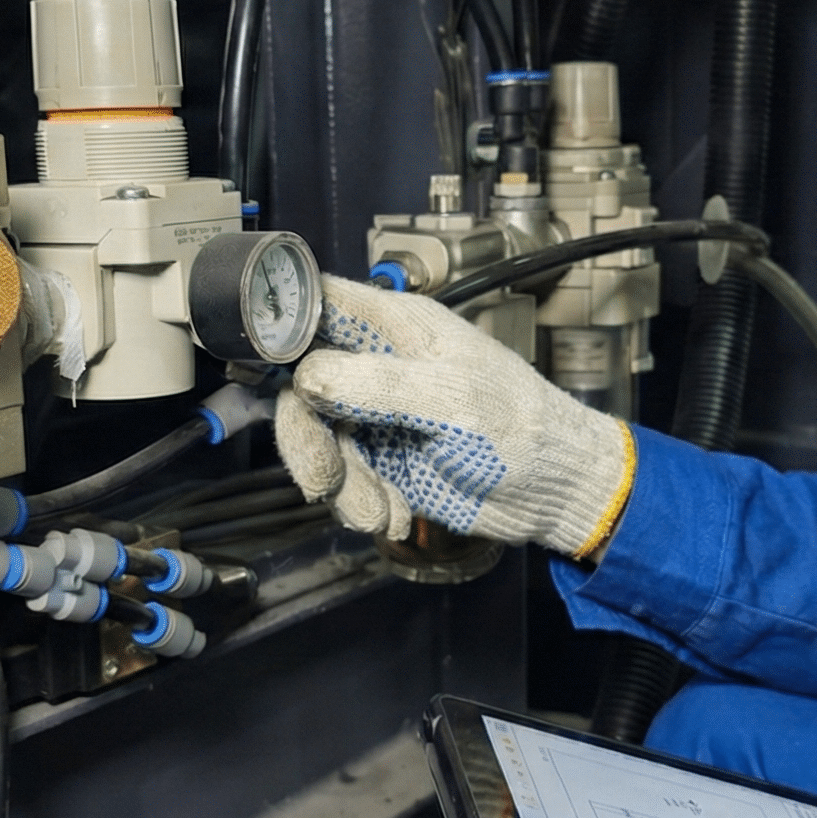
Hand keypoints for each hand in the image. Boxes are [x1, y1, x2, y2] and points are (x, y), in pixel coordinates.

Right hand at [273, 275, 634, 557]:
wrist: (550, 491)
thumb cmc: (520, 426)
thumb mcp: (450, 399)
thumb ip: (378, 384)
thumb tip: (309, 375)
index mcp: (396, 325)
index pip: (318, 302)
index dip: (281, 325)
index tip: (266, 367)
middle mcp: (375, 364)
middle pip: (298, 385)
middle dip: (307, 440)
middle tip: (325, 480)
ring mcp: (374, 413)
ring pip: (314, 440)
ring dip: (341, 486)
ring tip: (380, 512)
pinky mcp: (379, 459)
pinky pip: (340, 480)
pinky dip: (361, 505)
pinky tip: (397, 514)